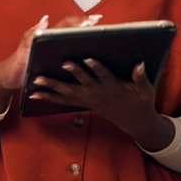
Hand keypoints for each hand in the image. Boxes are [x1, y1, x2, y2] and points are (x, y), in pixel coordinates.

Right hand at [0, 14, 100, 112]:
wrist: (8, 77)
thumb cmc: (30, 67)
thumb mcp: (45, 60)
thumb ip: (58, 51)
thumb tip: (71, 41)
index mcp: (50, 40)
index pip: (69, 27)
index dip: (82, 22)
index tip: (97, 19)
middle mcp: (43, 38)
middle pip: (64, 26)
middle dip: (79, 22)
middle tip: (94, 20)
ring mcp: (32, 43)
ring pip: (52, 31)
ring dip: (67, 26)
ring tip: (83, 24)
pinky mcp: (23, 50)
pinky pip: (30, 38)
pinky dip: (36, 30)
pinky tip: (44, 23)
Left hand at [30, 59, 175, 151]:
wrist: (134, 121)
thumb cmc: (140, 102)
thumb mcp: (145, 91)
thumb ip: (141, 78)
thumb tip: (140, 64)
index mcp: (113, 87)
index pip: (104, 75)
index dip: (96, 67)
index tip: (88, 58)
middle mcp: (98, 93)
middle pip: (82, 83)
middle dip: (72, 74)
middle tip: (62, 63)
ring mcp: (89, 99)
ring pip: (68, 93)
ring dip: (52, 87)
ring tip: (37, 80)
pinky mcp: (83, 103)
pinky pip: (63, 101)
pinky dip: (49, 97)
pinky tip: (34, 94)